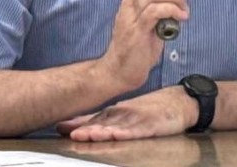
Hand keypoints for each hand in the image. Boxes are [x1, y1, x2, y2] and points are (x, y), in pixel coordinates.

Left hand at [56, 85, 197, 141]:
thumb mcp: (121, 116)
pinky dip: (128, 132)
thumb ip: (98, 121)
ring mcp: (138, 118)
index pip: (93, 119)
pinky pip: (139, 129)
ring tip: (89, 135)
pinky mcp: (153, 124)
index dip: (77, 124)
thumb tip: (70, 126)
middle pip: (102, 122)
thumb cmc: (147, 111)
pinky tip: (119, 134)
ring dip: (103, 130)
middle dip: (86, 128)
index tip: (59, 128)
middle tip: (70, 133)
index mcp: (115, 113)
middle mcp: (123, 114)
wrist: (178, 102)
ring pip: (118, 126)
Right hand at [99, 0, 188, 89]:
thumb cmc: (135, 47)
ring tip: (183, 8)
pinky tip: (180, 18)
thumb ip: (155, 6)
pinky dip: (173, 10)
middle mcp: (128, 4)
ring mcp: (132, 17)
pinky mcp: (138, 31)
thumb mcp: (145, 21)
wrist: (119, 71)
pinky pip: (156, 11)